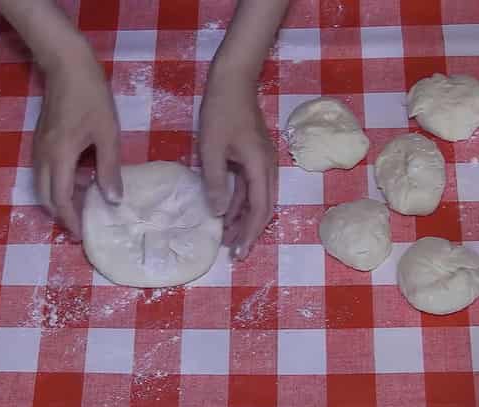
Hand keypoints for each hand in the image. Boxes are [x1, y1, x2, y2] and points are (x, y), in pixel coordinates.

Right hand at [33, 55, 122, 238]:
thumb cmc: (91, 97)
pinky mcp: (41, 140)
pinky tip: (77, 182)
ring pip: (41, 185)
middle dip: (60, 215)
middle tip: (80, 226)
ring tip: (81, 207)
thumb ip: (109, 169)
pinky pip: (43, 172)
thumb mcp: (108, 134)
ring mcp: (38, 148)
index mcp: (59, 157)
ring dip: (58, 200)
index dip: (70, 219)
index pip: (60, 199)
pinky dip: (56, 185)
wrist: (67, 66)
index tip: (82, 234)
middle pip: (44, 197)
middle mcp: (42, 156)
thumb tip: (113, 200)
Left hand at [199, 74, 276, 259]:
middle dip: (249, 231)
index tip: (239, 252)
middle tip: (235, 253)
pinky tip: (225, 213)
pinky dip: (239, 202)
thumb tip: (218, 214)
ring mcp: (261, 162)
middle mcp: (267, 167)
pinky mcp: (253, 157)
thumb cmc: (220, 112)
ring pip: (256, 199)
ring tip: (227, 238)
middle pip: (264, 208)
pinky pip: (250, 186)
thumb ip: (215, 182)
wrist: (232, 81)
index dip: (250, 233)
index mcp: (260, 166)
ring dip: (243, 218)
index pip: (260, 209)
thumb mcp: (211, 148)